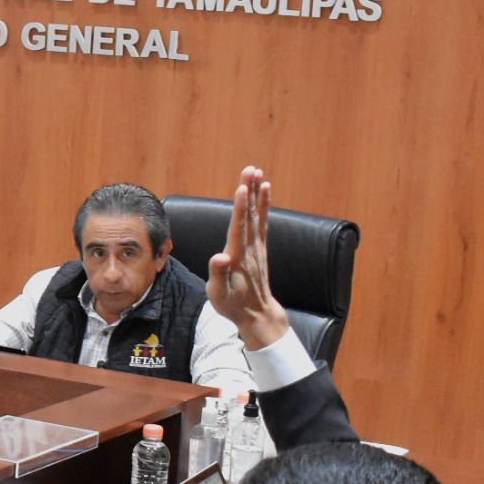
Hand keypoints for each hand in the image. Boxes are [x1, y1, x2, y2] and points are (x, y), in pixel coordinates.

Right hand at [205, 165, 292, 350]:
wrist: (257, 313)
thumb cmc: (233, 304)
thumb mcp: (219, 294)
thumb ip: (218, 274)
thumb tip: (220, 257)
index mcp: (237, 256)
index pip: (238, 227)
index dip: (240, 207)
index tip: (242, 188)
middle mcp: (250, 248)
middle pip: (249, 214)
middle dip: (249, 191)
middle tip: (250, 170)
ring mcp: (257, 247)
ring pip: (256, 214)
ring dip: (256, 192)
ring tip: (257, 173)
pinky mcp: (259, 247)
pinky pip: (262, 221)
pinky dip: (263, 204)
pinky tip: (264, 191)